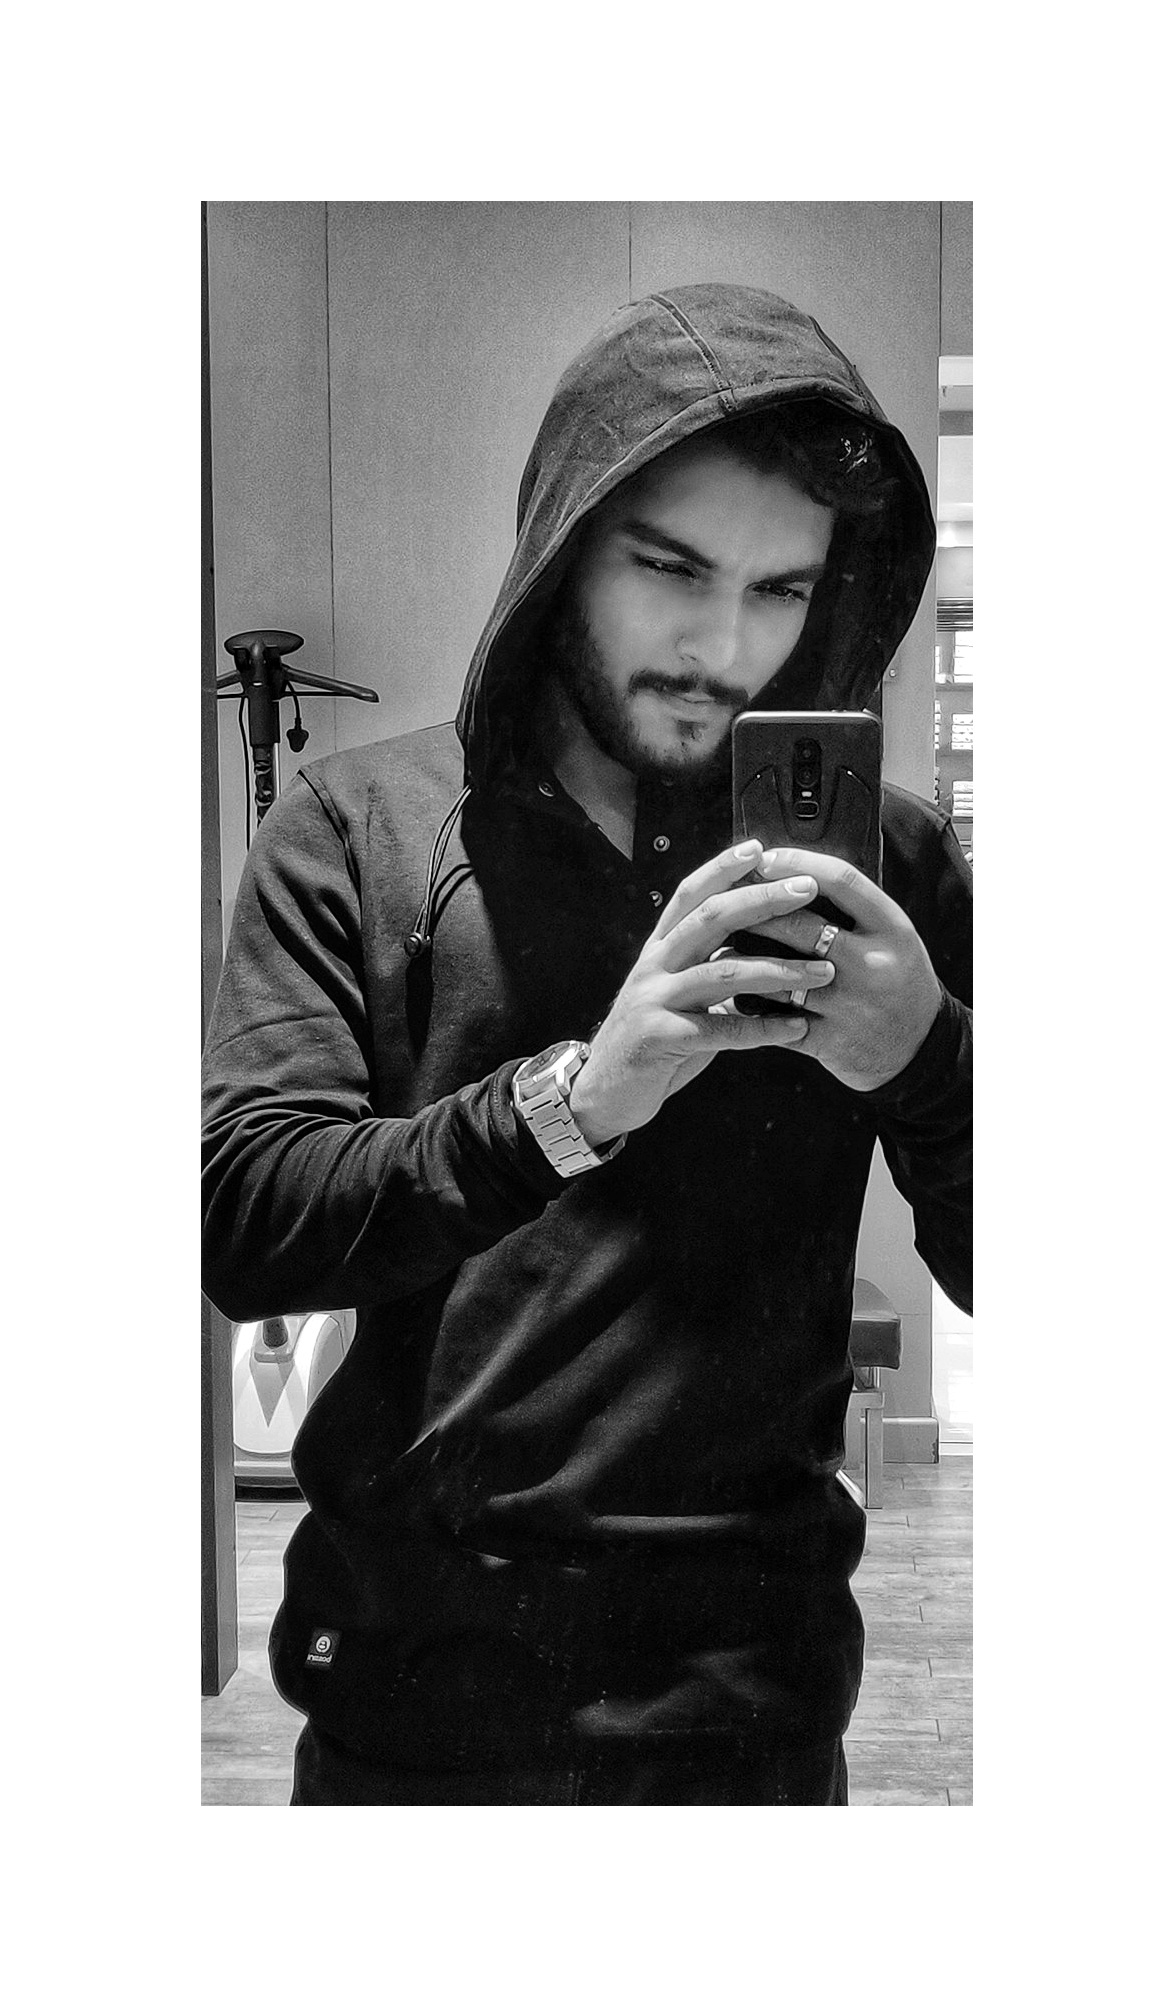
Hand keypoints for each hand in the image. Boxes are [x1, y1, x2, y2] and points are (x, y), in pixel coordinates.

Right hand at [568, 838, 835, 1144]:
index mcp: (660, 949)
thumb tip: (757, 936)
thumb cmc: (655, 1038)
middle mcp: (654, 965)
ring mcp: (654, 1000)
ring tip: (825, 971)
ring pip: (723, 973)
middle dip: (762, 900)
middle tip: (807, 890)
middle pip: (710, 918)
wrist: (604, 1091)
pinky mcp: (659, 1038)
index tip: (760, 848)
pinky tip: (797, 1028)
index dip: (722, 868)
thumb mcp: (678, 992)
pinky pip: (720, 1029)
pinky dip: (763, 1028)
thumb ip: (709, 963)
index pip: (690, 894)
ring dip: (780, 970)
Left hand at [749, 845, 942, 1090]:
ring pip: (780, 974)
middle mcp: (872, 963)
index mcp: (892, 928)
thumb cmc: (899, 982)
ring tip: (721, 947)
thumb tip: (794, 873)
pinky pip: (776, 1018)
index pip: (841, 880)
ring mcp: (850, 1004)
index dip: (796, 864)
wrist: (920, 1049)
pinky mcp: (830, 1040)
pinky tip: (732, 994)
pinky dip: (750, 1006)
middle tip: (728, 901)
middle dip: (758, 911)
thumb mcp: (893, 936)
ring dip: (744, 959)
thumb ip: (854, 909)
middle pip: (801, 925)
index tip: (765, 858)